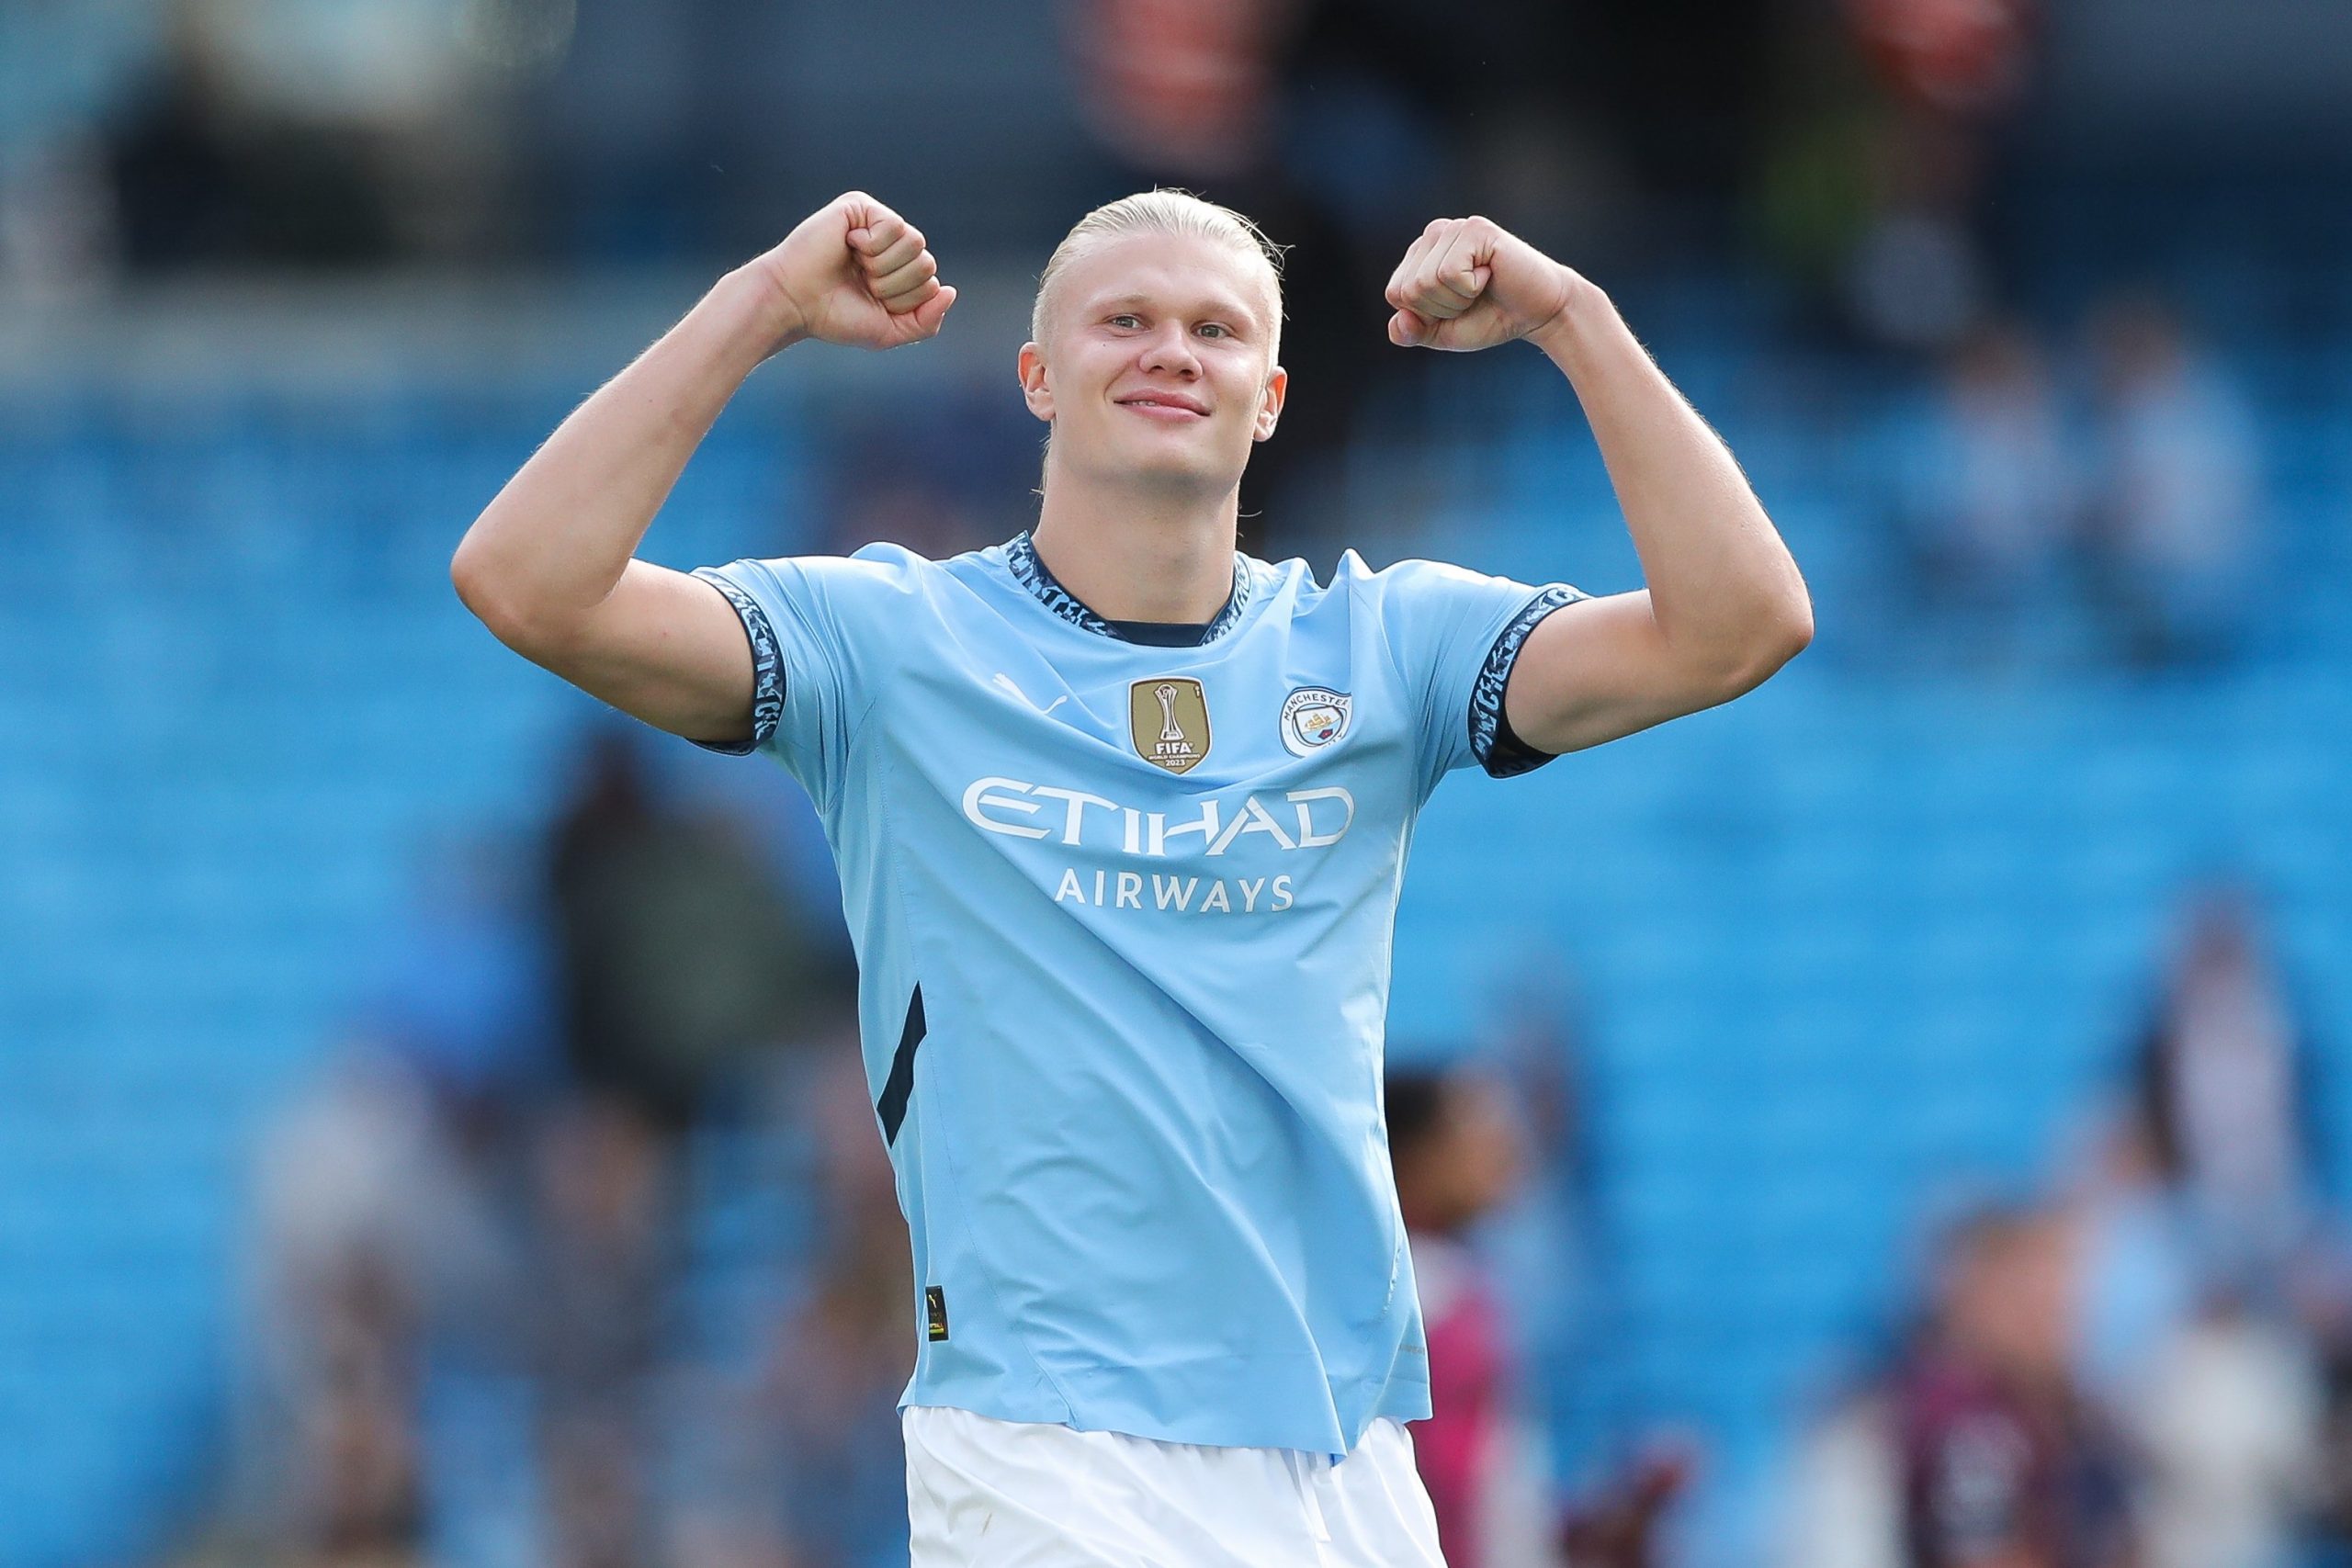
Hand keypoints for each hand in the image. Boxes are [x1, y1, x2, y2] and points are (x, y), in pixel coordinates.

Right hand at [748, 191, 956, 352]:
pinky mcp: (860, 207)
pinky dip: (872, 245)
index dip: (904, 301)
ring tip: (857, 266)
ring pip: (916, 243)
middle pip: (927, 263)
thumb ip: (926, 320)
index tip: (871, 301)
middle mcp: (890, 246)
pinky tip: (849, 245)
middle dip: (895, 285)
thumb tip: (950, 291)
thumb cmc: (836, 316)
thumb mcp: (890, 331)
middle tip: (862, 284)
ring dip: (884, 266)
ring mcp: (876, 224)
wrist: (795, 303)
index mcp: (898, 272)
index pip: (931, 283)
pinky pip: (894, 226)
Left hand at [1383, 216, 1579, 352]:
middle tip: (1472, 297)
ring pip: (1426, 282)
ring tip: (1482, 286)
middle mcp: (1433, 235)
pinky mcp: (1474, 229)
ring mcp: (1453, 228)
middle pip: (1408, 289)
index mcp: (1419, 256)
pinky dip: (1470, 288)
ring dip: (1457, 299)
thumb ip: (1412, 332)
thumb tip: (1397, 322)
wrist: (1538, 312)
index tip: (1456, 307)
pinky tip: (1490, 274)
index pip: (1395, 293)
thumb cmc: (1490, 318)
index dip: (1426, 315)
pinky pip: (1449, 273)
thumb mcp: (1442, 333)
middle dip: (1442, 309)